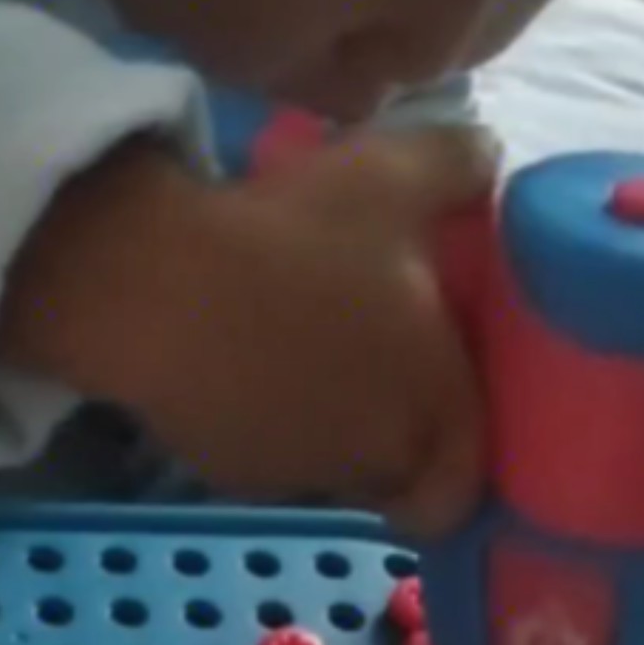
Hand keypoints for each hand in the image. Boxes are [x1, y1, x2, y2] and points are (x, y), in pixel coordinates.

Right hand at [0, 127, 496, 537]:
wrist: (159, 282)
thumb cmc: (298, 236)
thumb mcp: (394, 172)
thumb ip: (460, 165)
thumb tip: (485, 159)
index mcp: (432, 409)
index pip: (462, 485)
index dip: (457, 459)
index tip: (441, 410)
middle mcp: (370, 460)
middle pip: (395, 472)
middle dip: (390, 430)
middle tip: (371, 363)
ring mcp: (293, 474)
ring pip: (325, 465)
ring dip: (322, 421)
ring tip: (295, 346)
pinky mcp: (223, 468)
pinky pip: (257, 451)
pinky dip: (256, 417)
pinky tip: (236, 356)